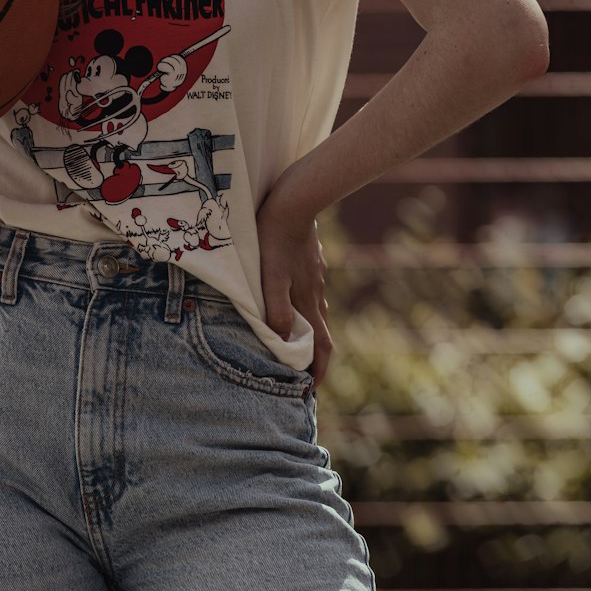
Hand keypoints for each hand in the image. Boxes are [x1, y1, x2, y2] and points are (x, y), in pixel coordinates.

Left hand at [255, 176, 333, 386]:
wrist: (295, 200)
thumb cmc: (275, 238)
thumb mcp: (270, 275)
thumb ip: (276, 307)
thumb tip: (284, 340)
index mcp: (308, 301)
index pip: (320, 346)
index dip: (318, 371)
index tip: (310, 390)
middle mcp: (316, 293)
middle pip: (319, 333)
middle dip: (311, 356)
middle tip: (298, 372)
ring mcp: (315, 277)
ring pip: (313, 312)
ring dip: (306, 332)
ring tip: (291, 341)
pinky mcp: (311, 263)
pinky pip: (309, 293)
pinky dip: (302, 308)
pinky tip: (290, 301)